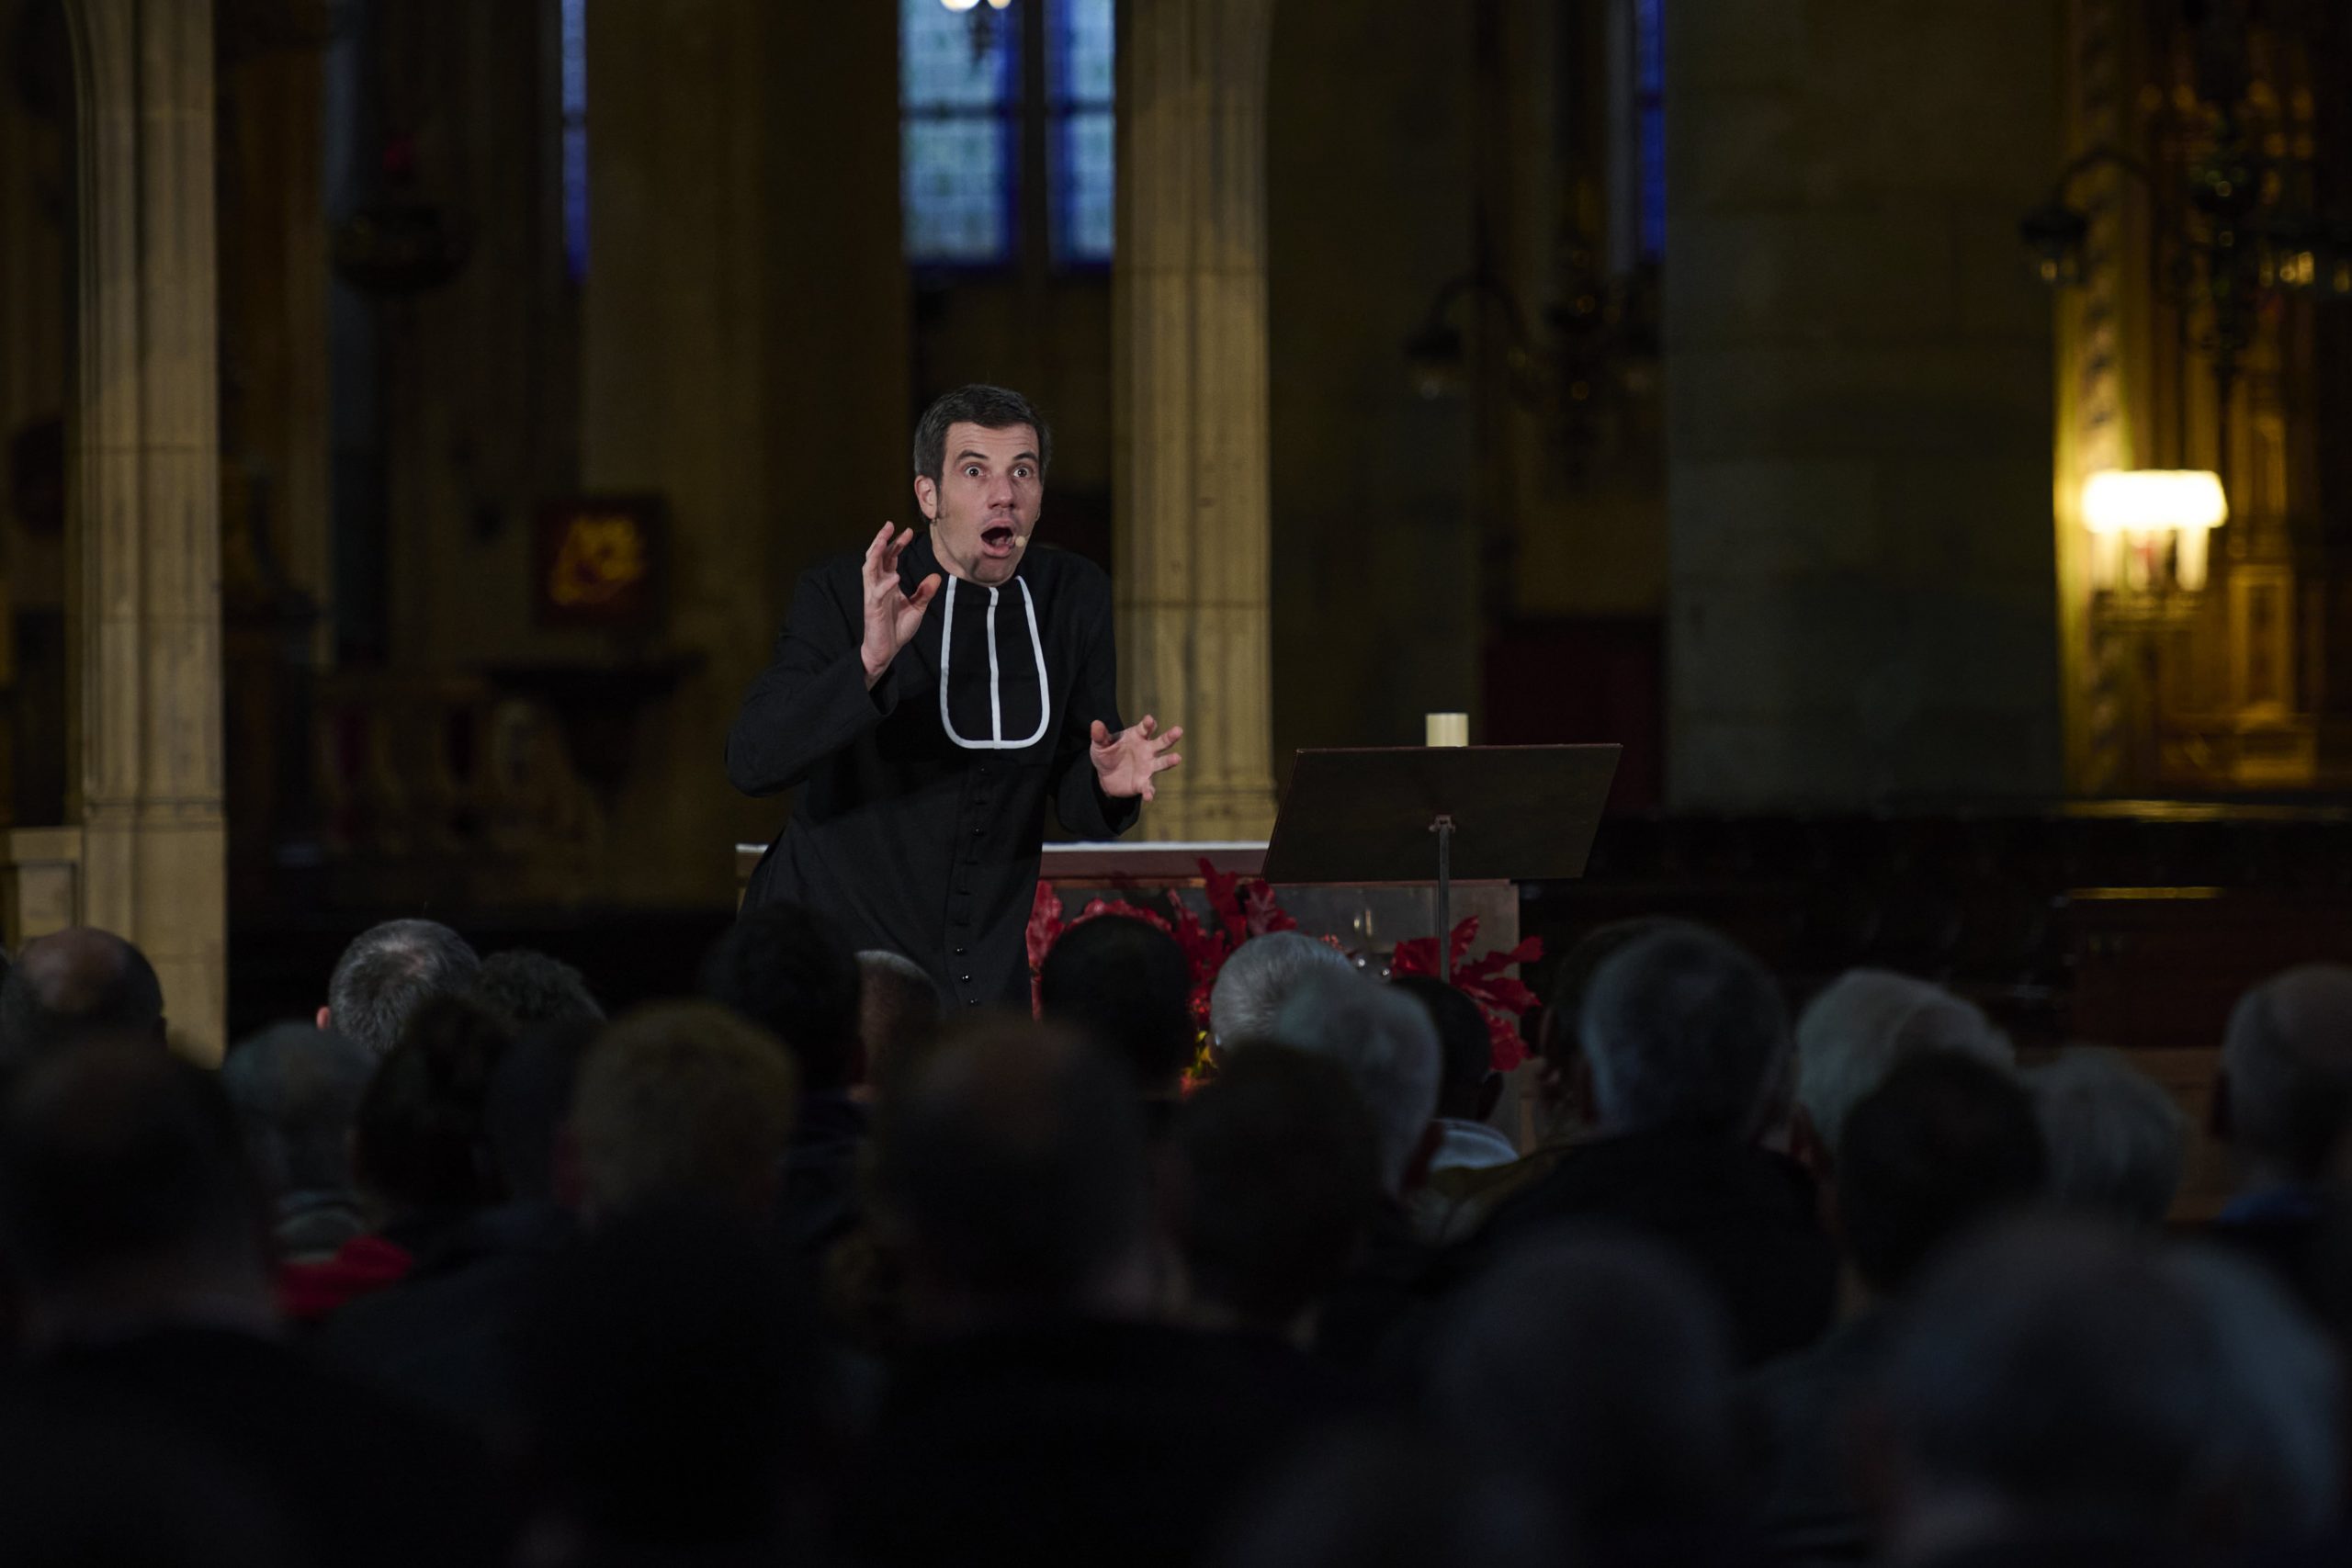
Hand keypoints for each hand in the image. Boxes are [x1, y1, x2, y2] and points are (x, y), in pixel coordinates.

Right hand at [860, 524, 940, 686]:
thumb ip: (924, 592)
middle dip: (882, 540)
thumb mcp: (917, 608)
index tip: (908, 530)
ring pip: (869, 568)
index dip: (897, 543)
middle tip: (890, 524)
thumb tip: (936, 576)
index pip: (890, 557)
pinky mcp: (872, 608)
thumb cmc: (897, 628)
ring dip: (876, 552)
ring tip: (884, 539)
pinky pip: (876, 593)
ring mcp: (873, 596)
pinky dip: (885, 584)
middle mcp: (878, 585)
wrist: (885, 651)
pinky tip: (895, 576)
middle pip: (876, 557)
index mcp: (887, 583)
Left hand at [1090, 715, 1183, 801]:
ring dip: (1169, 761)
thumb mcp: (1100, 744)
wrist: (1105, 776)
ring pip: (1161, 763)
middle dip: (1170, 737)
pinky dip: (1149, 792)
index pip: (1145, 728)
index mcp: (1137, 737)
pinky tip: (1149, 796)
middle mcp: (1147, 750)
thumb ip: (1099, 735)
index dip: (1148, 724)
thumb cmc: (1107, 754)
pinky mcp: (1143, 783)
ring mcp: (1148, 767)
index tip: (1149, 720)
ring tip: (1177, 758)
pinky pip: (1148, 787)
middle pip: (1161, 742)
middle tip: (1178, 730)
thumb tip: (1095, 724)